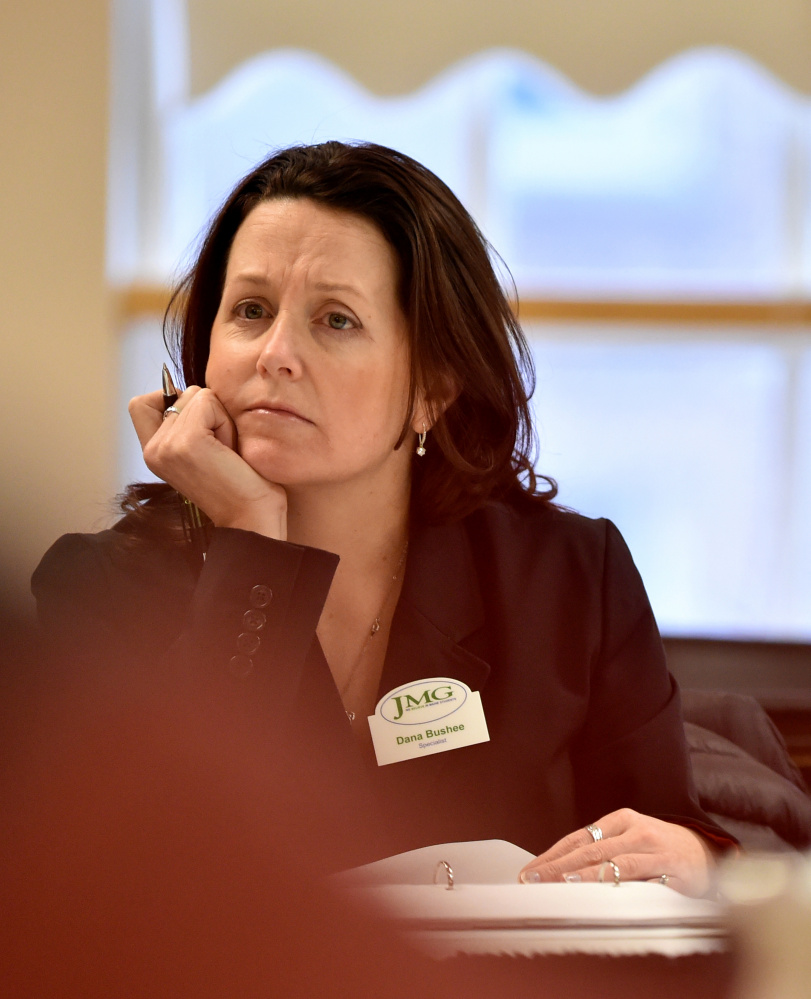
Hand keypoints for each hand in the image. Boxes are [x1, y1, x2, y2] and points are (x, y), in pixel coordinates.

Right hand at [129, 386, 287, 539]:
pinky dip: (226, 421)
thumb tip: (191, 390)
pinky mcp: (184, 442)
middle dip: (209, 412)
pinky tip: (229, 451)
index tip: (202, 430)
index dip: (173, 401)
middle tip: (220, 449)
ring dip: (220, 418)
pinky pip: (208, 401)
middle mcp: (152, 450)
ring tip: (226, 452)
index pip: (141, 403)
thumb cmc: (240, 484)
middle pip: (180, 392)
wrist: (252, 517)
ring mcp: (165, 446)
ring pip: (197, 395)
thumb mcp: (204, 448)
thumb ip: (187, 422)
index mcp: (152, 453)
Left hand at [518, 808, 715, 897]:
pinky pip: (646, 878)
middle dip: (560, 866)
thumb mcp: (628, 841)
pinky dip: (624, 885)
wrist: (709, 851)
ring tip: (565, 881)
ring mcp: (656, 849)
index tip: (529, 871)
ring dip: (589, 873)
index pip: (578, 838)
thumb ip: (599, 853)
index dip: (552, 855)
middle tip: (535, 880)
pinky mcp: (674, 869)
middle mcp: (636, 831)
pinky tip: (607, 892)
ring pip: (616, 861)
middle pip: (591, 849)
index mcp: (621, 820)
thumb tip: (558, 873)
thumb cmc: (660, 849)